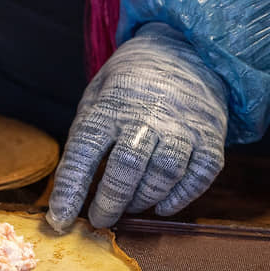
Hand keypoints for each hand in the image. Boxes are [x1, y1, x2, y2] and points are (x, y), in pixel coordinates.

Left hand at [46, 22, 228, 229]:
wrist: (184, 50)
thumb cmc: (130, 83)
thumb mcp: (98, 94)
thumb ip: (87, 134)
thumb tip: (71, 187)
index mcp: (110, 105)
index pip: (84, 152)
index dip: (70, 189)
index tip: (59, 220)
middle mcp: (146, 115)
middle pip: (127, 168)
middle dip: (110, 203)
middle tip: (100, 219)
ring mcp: (182, 126)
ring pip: (164, 174)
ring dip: (144, 200)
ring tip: (131, 206)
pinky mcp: (210, 135)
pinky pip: (199, 175)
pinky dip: (181, 197)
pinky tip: (164, 205)